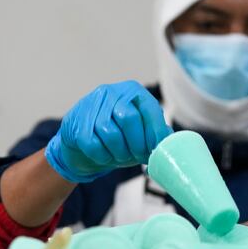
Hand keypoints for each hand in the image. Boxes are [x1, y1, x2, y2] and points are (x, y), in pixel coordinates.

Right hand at [46, 80, 171, 182]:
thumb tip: (172, 143)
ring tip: (122, 157)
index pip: (149, 109)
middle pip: (128, 118)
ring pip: (109, 132)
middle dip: (137, 144)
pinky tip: (106, 157)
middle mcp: (111, 92)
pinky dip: (102, 156)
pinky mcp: (76, 121)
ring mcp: (91, 105)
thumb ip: (156, 133)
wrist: (83, 143)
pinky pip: (92, 143)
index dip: (154, 132)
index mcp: (132, 91)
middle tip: (138, 156)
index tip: (156, 149)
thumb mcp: (140, 131)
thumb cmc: (118, 136)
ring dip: (119, 152)